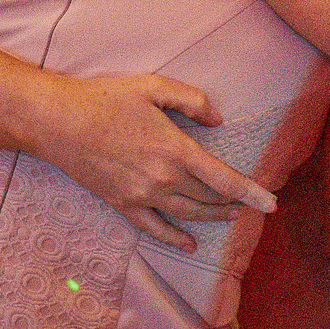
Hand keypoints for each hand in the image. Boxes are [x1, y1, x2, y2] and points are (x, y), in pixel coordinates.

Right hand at [37, 70, 276, 250]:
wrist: (57, 122)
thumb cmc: (105, 99)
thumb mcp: (152, 85)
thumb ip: (191, 100)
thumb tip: (217, 119)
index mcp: (175, 149)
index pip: (224, 179)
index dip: (251, 192)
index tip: (272, 204)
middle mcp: (163, 179)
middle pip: (209, 198)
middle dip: (234, 202)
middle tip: (251, 203)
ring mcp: (142, 196)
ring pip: (188, 214)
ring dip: (213, 218)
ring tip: (231, 216)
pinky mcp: (122, 204)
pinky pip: (155, 228)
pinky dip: (176, 238)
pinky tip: (190, 243)